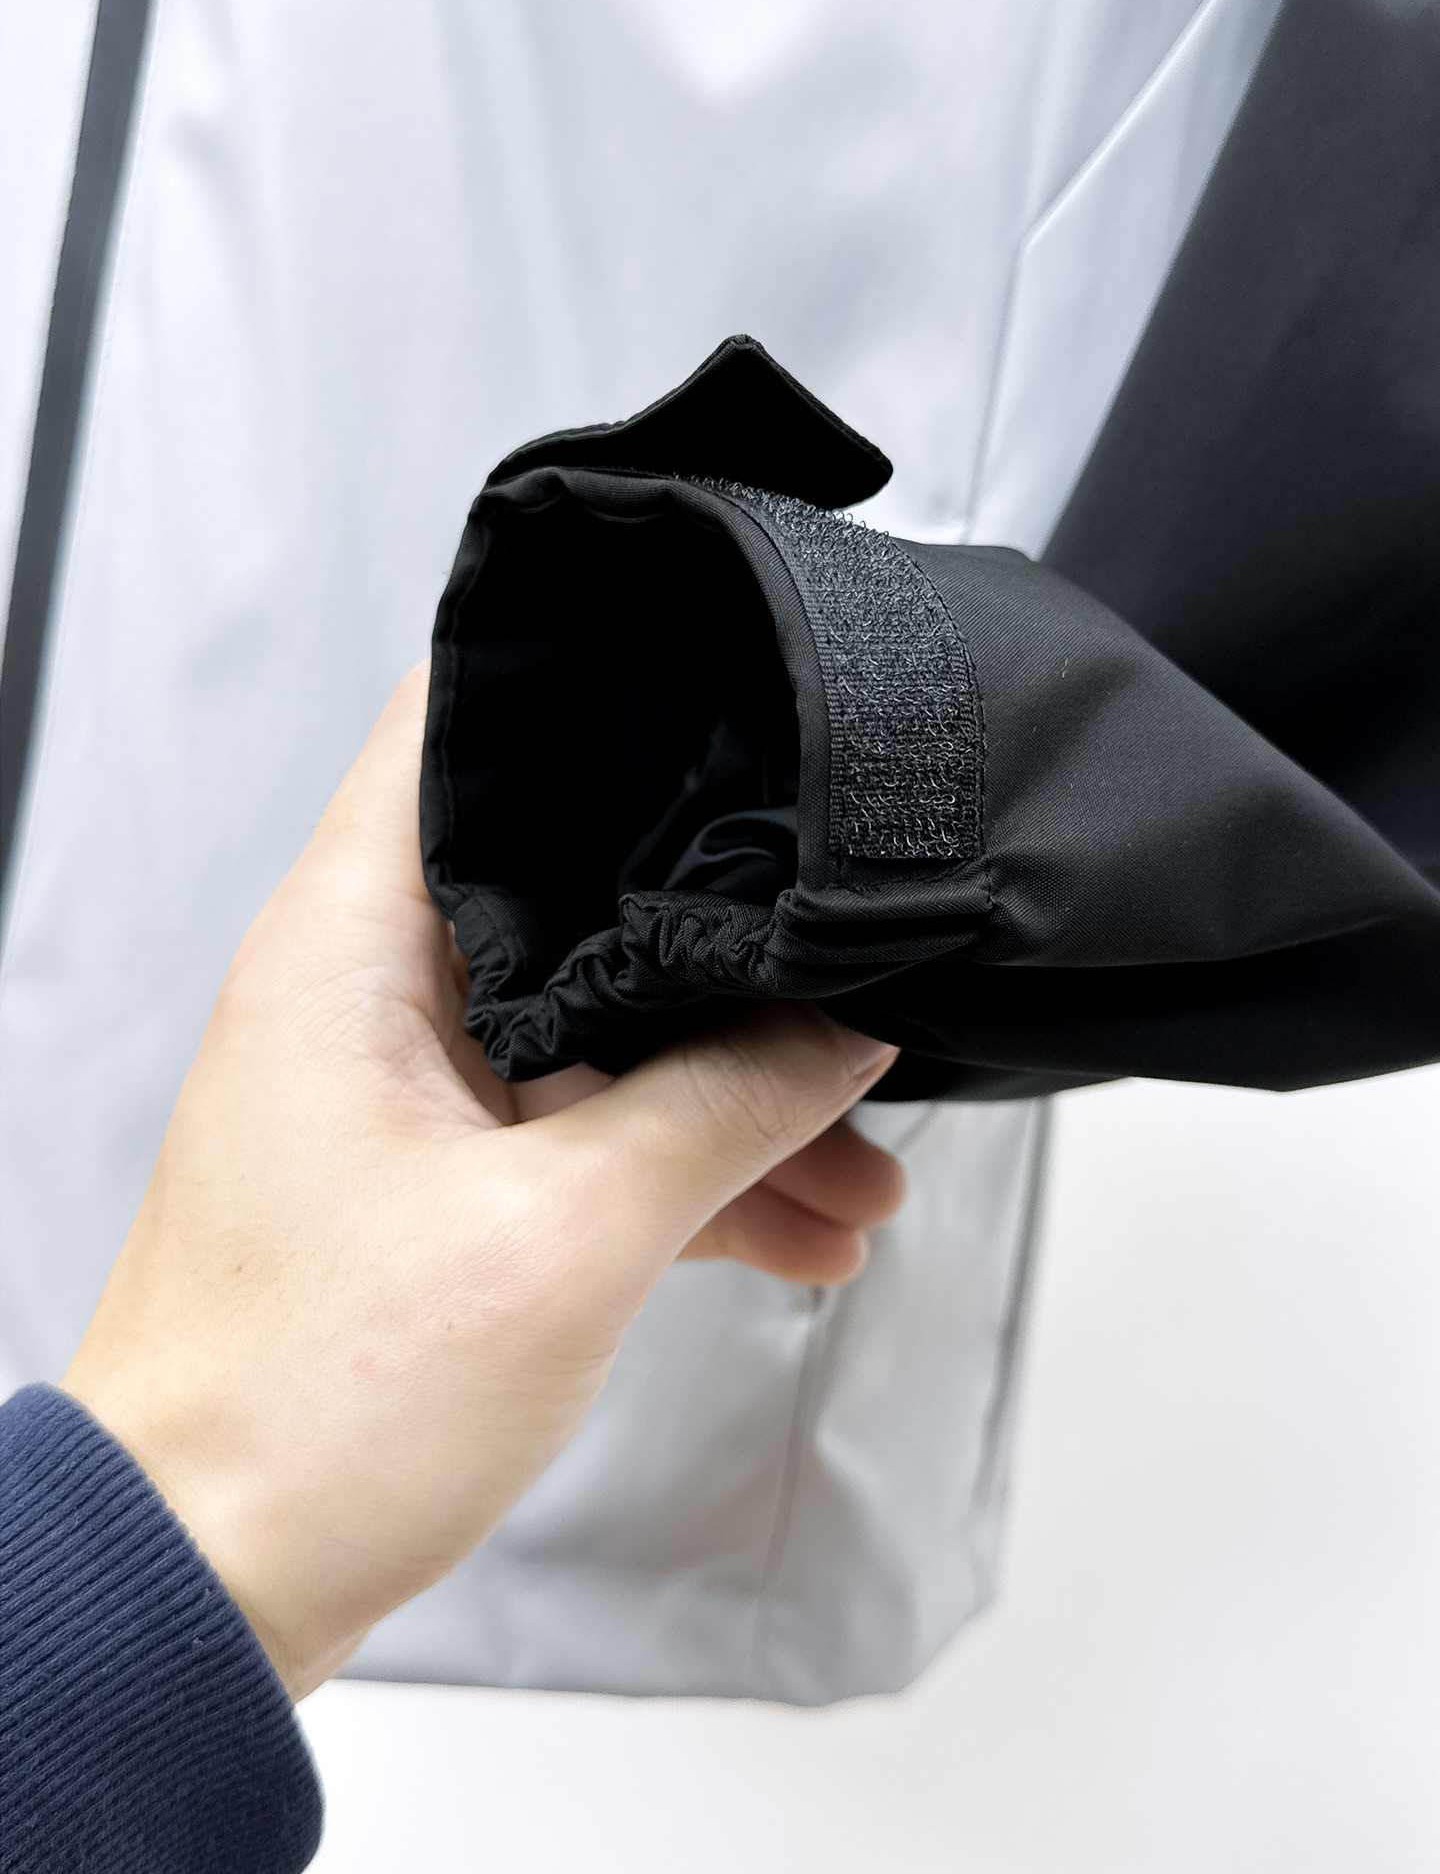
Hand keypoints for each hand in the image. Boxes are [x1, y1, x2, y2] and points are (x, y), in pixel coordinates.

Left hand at [61, 665, 899, 1699]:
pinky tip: (796, 1230)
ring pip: (598, 1037)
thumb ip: (725, 1107)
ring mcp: (405, 1099)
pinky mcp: (436, 1190)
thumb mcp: (568, 1234)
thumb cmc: (309, 1409)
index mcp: (353, 948)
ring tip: (862, 1161)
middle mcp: (371, 999)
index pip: (455, 730)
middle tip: (845, 965)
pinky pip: (585, 1142)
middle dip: (721, 945)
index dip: (581, 682)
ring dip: (726, 1093)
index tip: (711, 676)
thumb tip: (842, 1031)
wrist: (212, 1584)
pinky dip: (681, 1177)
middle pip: (569, 895)